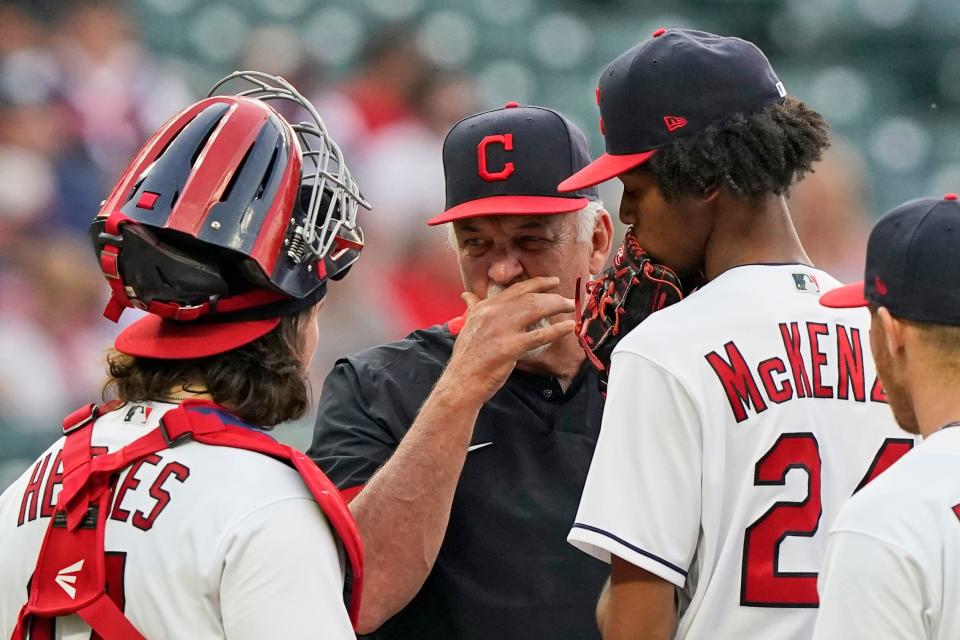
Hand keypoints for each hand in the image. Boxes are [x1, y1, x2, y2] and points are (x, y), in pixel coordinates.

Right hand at [445, 277, 574, 404]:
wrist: (462, 380)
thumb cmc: (467, 356)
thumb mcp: (467, 326)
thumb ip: (472, 308)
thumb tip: (467, 296)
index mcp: (486, 307)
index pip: (516, 289)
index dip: (538, 283)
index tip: (553, 281)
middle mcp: (494, 313)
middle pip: (530, 297)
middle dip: (553, 296)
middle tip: (569, 299)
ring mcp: (503, 329)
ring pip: (536, 310)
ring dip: (557, 306)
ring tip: (571, 308)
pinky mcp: (511, 347)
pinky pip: (540, 335)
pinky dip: (557, 330)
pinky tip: (569, 326)